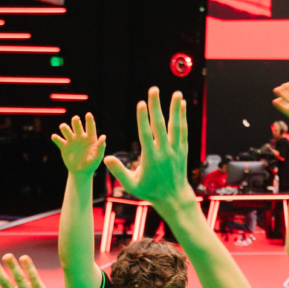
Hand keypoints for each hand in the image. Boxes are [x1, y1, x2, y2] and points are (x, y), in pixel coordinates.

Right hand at [52, 113, 105, 176]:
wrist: (81, 172)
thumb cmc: (91, 163)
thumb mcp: (97, 156)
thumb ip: (101, 147)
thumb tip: (103, 136)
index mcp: (90, 137)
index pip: (90, 127)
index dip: (89, 120)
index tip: (88, 114)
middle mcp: (80, 136)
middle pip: (77, 126)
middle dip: (75, 121)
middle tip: (75, 118)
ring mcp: (71, 141)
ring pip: (66, 131)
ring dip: (65, 128)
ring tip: (63, 127)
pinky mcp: (64, 147)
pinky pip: (59, 141)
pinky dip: (56, 138)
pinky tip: (54, 137)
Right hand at [104, 87, 192, 205]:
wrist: (174, 197)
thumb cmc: (149, 191)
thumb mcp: (131, 184)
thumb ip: (119, 170)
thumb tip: (105, 157)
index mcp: (151, 158)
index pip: (146, 135)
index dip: (143, 118)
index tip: (141, 103)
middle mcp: (164, 152)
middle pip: (160, 125)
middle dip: (156, 106)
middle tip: (154, 89)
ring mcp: (175, 150)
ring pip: (176, 126)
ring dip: (176, 109)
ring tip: (177, 93)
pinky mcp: (183, 150)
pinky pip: (183, 131)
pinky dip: (182, 118)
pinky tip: (182, 105)